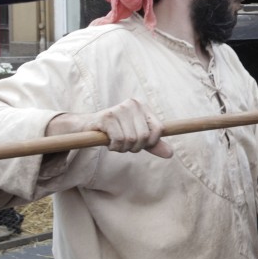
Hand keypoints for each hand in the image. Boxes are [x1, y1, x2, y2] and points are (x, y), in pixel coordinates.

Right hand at [46, 98, 172, 157]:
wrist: (86, 126)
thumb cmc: (116, 131)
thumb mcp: (137, 137)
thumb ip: (154, 144)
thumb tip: (171, 154)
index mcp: (143, 106)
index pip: (159, 129)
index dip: (152, 142)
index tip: (141, 144)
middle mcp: (133, 104)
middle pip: (144, 137)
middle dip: (134, 147)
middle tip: (124, 144)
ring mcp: (119, 109)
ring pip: (131, 140)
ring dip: (122, 148)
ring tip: (115, 143)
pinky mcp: (106, 117)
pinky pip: (118, 140)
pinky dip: (114, 146)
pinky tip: (109, 142)